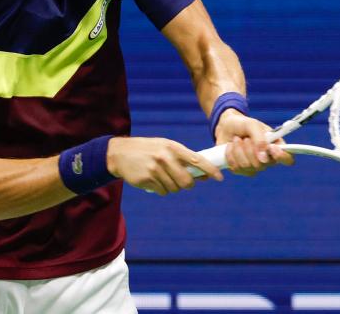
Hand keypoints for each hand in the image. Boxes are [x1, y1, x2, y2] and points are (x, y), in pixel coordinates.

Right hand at [106, 136, 223, 195]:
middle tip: (182, 181)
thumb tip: (203, 175)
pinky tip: (154, 180)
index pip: (197, 160)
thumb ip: (183, 159)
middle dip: (187, 184)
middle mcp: (165, 157)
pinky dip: (161, 189)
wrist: (120, 153)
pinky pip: (162, 191)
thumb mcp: (165, 147)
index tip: (219, 178)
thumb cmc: (149, 150)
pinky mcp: (147, 179)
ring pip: (174, 188)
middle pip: (187, 181)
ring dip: (172, 186)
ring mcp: (156, 169)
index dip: (210, 170)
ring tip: (162, 177)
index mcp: (173, 147)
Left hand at [215, 110, 294, 176]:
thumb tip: (263, 158)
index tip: (271, 148)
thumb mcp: (252, 125)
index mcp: (276, 146)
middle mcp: (267, 159)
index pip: (288, 159)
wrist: (226, 127)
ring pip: (247, 166)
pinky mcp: (241, 169)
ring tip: (236, 140)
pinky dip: (230, 156)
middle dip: (250, 149)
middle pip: (263, 165)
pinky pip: (236, 168)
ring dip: (238, 151)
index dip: (282, 157)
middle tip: (246, 138)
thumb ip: (260, 139)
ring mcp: (254, 166)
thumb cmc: (243, 124)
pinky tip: (230, 147)